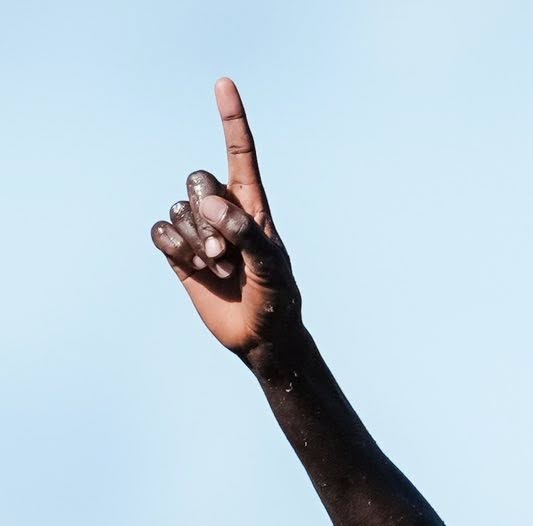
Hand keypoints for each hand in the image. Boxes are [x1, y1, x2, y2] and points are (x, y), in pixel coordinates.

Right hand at [150, 78, 299, 361]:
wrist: (261, 340)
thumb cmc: (277, 302)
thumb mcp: (272, 269)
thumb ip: (247, 234)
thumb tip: (212, 206)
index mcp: (253, 207)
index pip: (240, 154)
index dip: (232, 119)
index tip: (224, 84)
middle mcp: (223, 211)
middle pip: (197, 179)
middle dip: (209, 217)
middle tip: (228, 255)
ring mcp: (199, 230)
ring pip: (179, 209)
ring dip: (197, 242)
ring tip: (221, 269)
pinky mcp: (179, 252)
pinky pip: (160, 231)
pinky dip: (175, 249)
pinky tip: (194, 268)